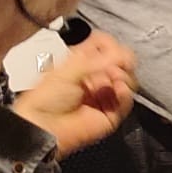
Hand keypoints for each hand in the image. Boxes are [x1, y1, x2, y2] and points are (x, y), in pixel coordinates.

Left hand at [13, 33, 136, 156]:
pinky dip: (126, 93)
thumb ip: (99, 59)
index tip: (115, 48)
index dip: (112, 47)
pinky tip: (120, 88)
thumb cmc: (44, 99)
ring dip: (125, 77)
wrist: (44, 125)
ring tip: (116, 77)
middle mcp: (94, 79)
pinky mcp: (110, 114)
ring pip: (127, 82)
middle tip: (120, 63)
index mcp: (82, 65)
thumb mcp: (69, 69)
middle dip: (122, 63)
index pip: (105, 49)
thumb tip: (124, 53)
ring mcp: (103, 96)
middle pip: (121, 65)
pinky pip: (126, 102)